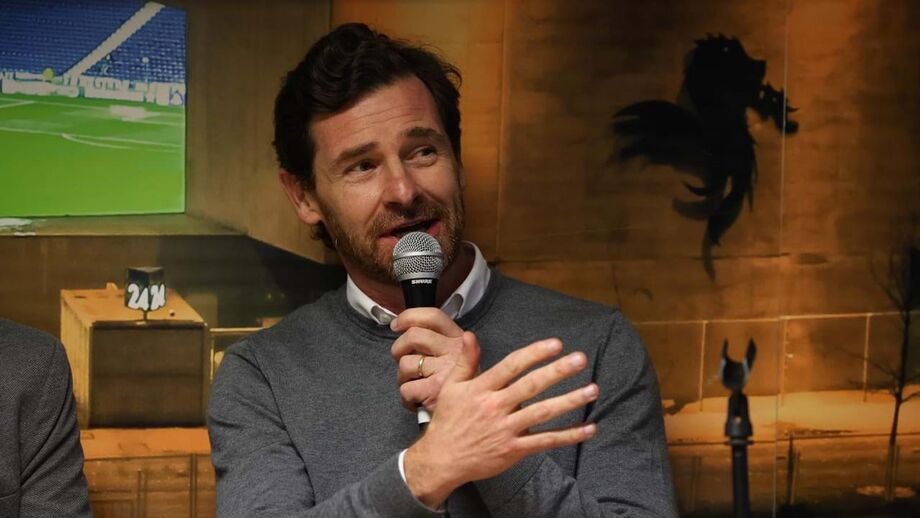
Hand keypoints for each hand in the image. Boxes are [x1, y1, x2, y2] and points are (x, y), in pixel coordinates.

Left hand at [390, 308, 464, 411]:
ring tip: (415, 384)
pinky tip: (417, 399)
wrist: (471, 414)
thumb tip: (405, 329)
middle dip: (398, 348)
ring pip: (405, 364)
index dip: (409, 317)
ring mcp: (444, 370)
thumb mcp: (460, 357)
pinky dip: (407, 397)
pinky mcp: (434, 390)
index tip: (397, 324)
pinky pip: (405, 388)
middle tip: (402, 359)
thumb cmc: (461, 386)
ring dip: (403, 377)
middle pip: (413, 336)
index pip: (433, 316)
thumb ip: (438, 341)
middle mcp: (454, 351)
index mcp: (458, 339)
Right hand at [403, 332, 597, 507]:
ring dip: (569, 400)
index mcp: (482, 389)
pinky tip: (589, 428)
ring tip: (592, 389)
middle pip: (531, 385)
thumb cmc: (448, 421)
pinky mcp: (514, 450)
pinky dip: (568, 435)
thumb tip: (471, 334)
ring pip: (543, 413)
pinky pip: (546, 441)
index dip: (534, 353)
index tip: (556, 344)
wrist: (442, 459)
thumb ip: (466, 361)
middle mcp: (495, 407)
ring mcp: (506, 429)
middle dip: (557, 371)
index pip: (512, 365)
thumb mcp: (452, 387)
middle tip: (580, 358)